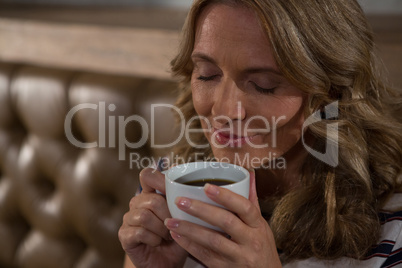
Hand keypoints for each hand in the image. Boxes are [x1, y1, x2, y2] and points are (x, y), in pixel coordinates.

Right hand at [118, 168, 187, 267]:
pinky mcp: (124, 235)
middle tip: (173, 226)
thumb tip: (184, 178)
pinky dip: (153, 239)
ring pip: (144, 215)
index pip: (148, 176)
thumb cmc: (177, 238)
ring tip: (166, 236)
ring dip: (161, 229)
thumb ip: (182, 200)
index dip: (159, 180)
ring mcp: (128, 218)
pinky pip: (139, 231)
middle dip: (167, 215)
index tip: (173, 194)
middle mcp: (137, 203)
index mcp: (151, 194)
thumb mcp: (185, 217)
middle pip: (151, 200)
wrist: (169, 262)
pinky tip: (157, 242)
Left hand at [164, 170, 281, 267]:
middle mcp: (251, 241)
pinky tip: (176, 236)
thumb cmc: (261, 248)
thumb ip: (251, 201)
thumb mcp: (261, 226)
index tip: (206, 186)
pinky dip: (189, 245)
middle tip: (180, 201)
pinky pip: (205, 256)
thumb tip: (248, 174)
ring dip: (189, 229)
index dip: (225, 196)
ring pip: (212, 241)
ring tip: (171, 220)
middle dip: (201, 210)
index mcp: (258, 225)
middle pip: (225, 222)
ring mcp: (239, 257)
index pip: (245, 207)